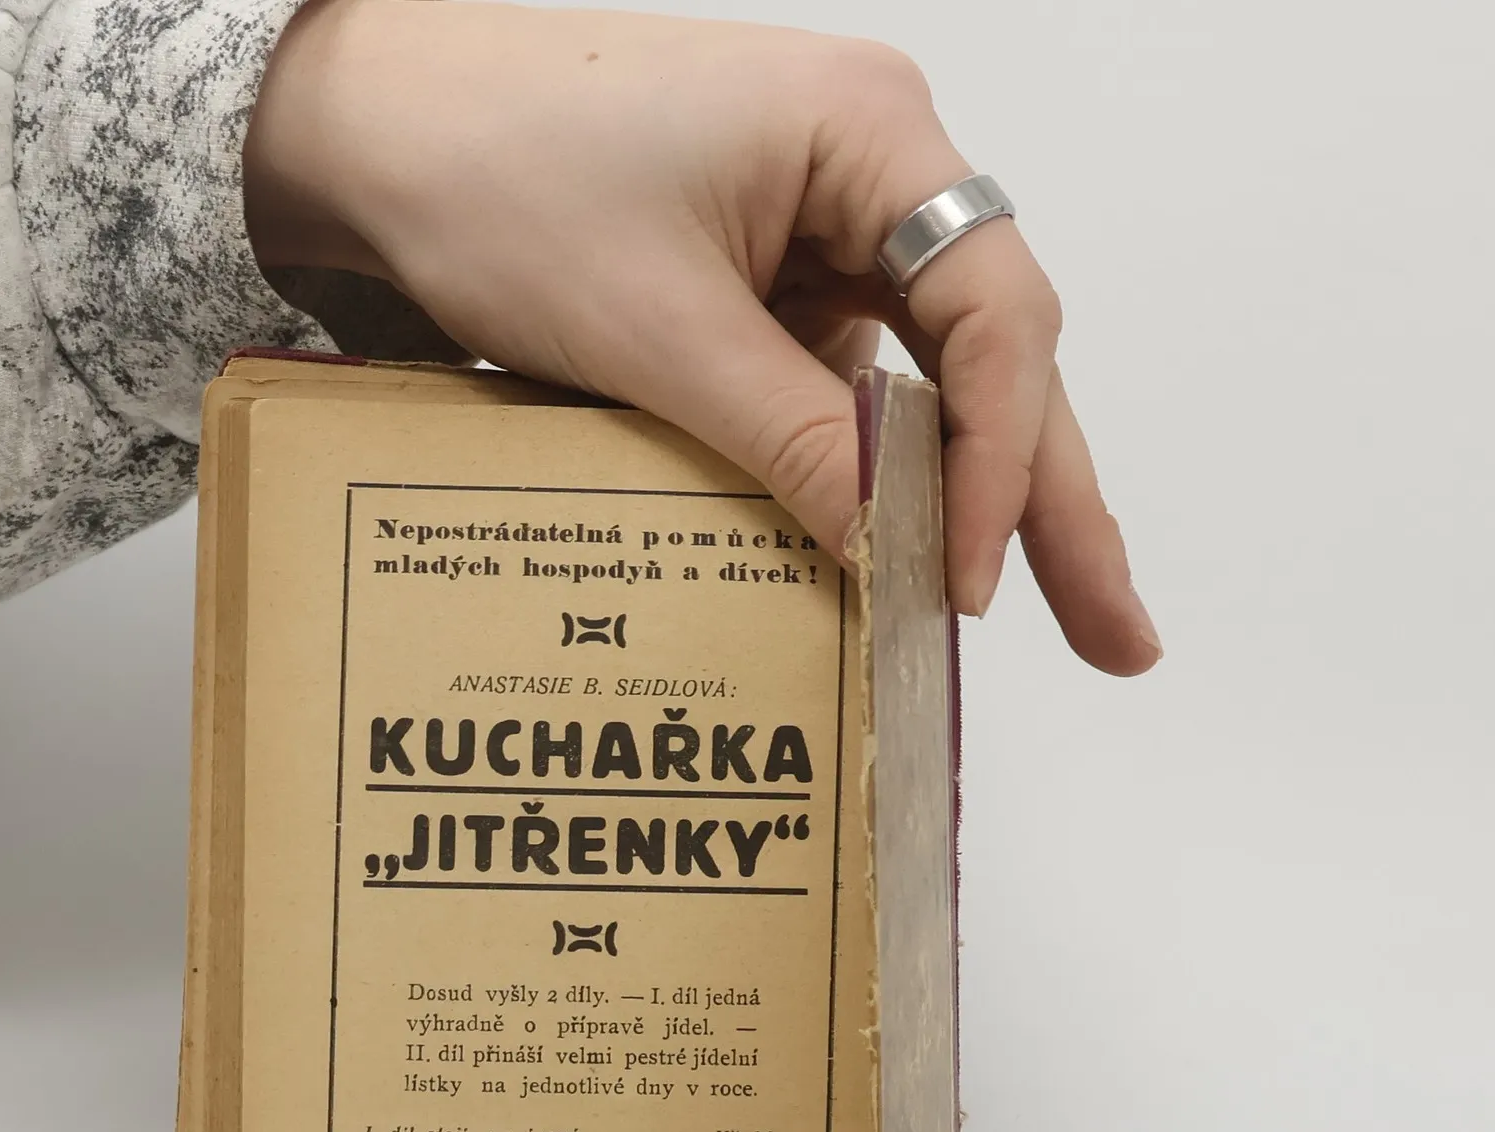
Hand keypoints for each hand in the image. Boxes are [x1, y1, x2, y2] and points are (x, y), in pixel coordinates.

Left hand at [244, 1, 1159, 673]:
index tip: (971, 583)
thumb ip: (790, 441)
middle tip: (1120, 638)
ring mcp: (820, 227)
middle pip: (994, 356)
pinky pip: (842, 386)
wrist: (374, 130)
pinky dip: (860, 474)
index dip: (999, 464)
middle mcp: (870, 172)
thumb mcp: (657, 334)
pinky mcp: (766, 278)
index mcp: (871, 136)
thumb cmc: (499, 177)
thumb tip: (885, 555)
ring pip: (925, 382)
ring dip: (963, 502)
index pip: (996, 316)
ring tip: (1024, 619)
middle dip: (1048, 502)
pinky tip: (884, 562)